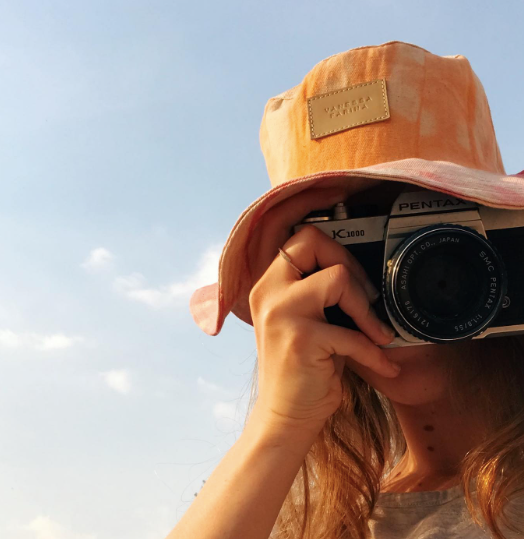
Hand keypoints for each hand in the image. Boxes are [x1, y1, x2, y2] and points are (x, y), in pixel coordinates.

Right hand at [247, 187, 400, 436]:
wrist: (285, 418)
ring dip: (365, 309)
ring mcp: (282, 314)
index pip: (301, 239)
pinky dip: (375, 352)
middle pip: (313, 242)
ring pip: (337, 277)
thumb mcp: (303, 323)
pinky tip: (385, 365)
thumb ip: (317, 294)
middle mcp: (269, 293)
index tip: (352, 277)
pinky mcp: (302, 339)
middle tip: (364, 297)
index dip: (333, 250)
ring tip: (375, 333)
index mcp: (268, 286)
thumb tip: (358, 270)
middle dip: (350, 265)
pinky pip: (353, 332)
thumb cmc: (302, 370)